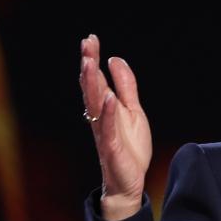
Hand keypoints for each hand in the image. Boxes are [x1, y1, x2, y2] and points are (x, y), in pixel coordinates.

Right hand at [79, 34, 152, 220]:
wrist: (130, 182)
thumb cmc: (130, 147)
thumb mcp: (134, 111)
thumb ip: (126, 87)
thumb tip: (114, 59)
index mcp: (105, 108)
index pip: (96, 79)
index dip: (92, 59)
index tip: (90, 38)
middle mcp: (100, 118)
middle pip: (92, 88)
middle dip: (88, 66)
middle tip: (86, 45)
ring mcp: (104, 132)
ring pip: (94, 105)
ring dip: (92, 84)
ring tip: (90, 63)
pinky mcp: (112, 148)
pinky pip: (108, 128)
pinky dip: (108, 113)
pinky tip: (109, 98)